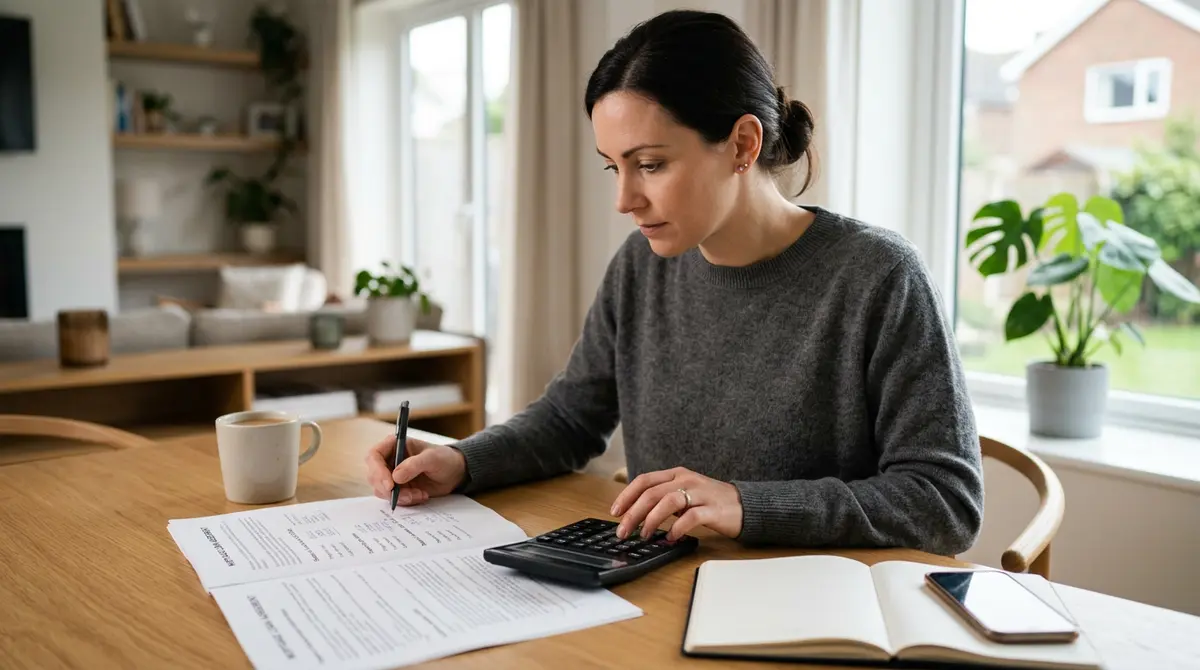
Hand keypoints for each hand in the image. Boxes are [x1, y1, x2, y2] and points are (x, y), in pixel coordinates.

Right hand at [364, 435, 467, 505]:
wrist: (453, 473)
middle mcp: (389, 460)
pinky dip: (406, 500)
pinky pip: (393, 498)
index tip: (390, 485)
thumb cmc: (444, 458)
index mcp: (393, 445)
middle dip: (388, 489)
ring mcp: (391, 475)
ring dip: (400, 496)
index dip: (377, 471)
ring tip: (420, 494)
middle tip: (407, 495)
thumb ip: (415, 464)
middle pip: (374, 476)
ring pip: (382, 490)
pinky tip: (421, 495)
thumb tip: (396, 477)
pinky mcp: (397, 488)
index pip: (374, 456)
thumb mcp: (433, 458)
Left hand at [609, 467, 742, 541]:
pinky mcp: (713, 509)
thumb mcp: (684, 494)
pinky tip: (671, 538)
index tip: (615, 512)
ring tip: (644, 534)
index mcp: (677, 474)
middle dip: (633, 513)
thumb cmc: (710, 501)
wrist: (745, 505)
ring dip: (651, 519)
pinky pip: (691, 517)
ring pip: (668, 501)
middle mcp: (686, 480)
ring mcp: (700, 493)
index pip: (644, 480)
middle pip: (651, 493)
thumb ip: (663, 499)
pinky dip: (677, 528)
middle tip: (623, 530)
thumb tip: (635, 514)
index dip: (627, 495)